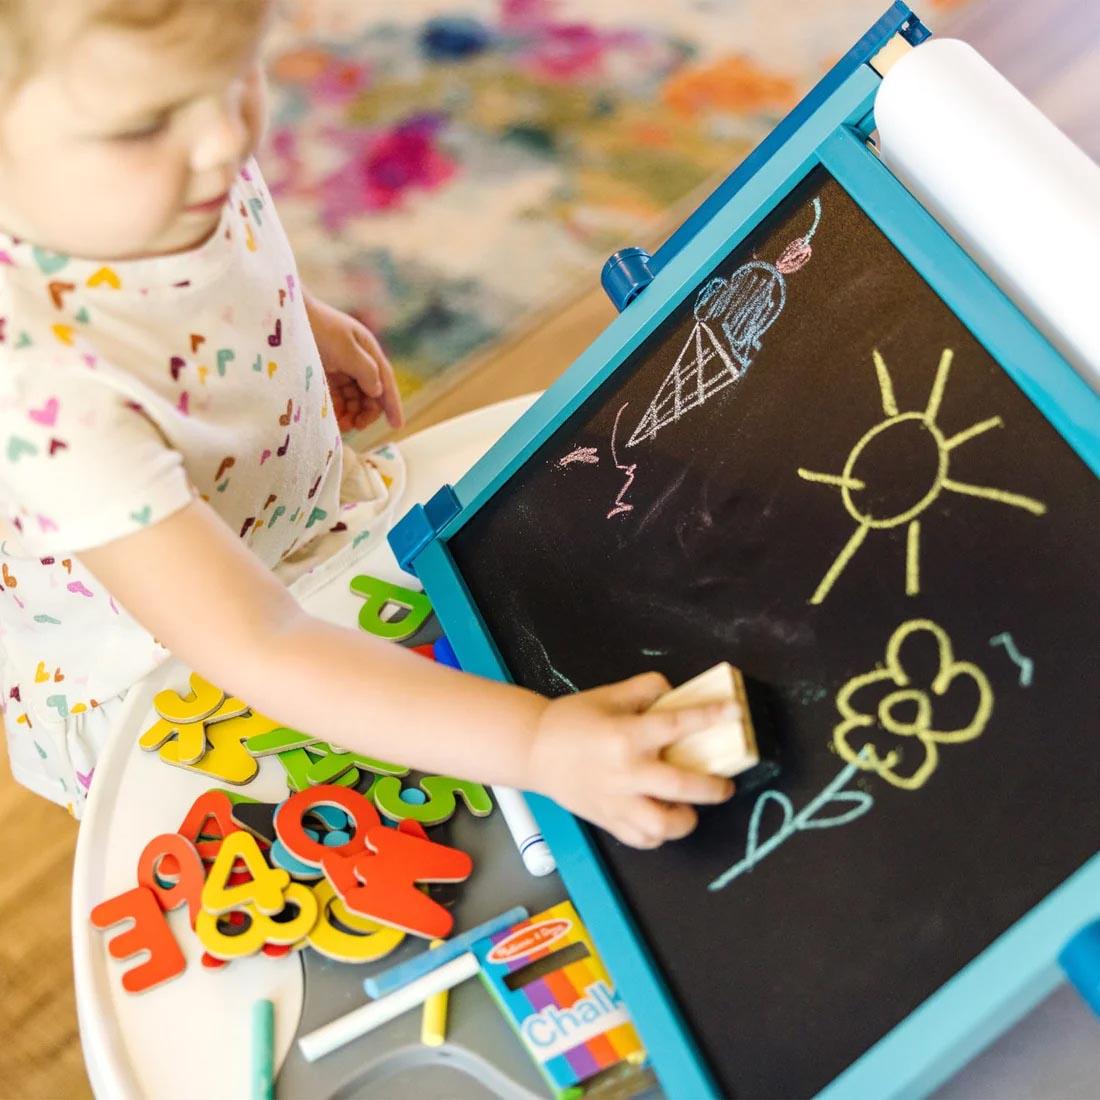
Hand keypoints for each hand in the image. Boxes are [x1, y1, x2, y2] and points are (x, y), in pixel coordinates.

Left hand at [304, 291, 403, 430]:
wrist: (285, 317)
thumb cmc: (317, 328)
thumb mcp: (345, 348)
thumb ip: (366, 371)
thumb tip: (378, 392)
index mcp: (368, 350)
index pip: (385, 381)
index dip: (392, 404)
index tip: (398, 426)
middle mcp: (358, 359)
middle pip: (370, 393)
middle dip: (366, 412)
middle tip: (355, 427)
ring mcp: (341, 366)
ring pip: (354, 398)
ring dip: (351, 413)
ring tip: (342, 426)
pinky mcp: (325, 372)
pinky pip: (337, 396)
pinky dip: (338, 409)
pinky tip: (334, 419)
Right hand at [528, 672, 735, 847]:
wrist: (533, 750)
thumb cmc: (570, 720)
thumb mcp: (609, 694)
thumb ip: (646, 690)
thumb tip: (677, 695)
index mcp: (626, 736)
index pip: (679, 725)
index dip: (711, 717)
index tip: (736, 713)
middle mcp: (626, 773)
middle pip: (683, 787)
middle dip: (713, 787)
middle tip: (724, 785)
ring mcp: (617, 802)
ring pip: (664, 826)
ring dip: (684, 819)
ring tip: (686, 808)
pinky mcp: (608, 821)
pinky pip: (643, 838)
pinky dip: (658, 834)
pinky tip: (661, 818)